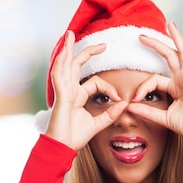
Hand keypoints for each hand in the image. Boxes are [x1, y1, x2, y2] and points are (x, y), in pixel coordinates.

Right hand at [46, 31, 128, 149]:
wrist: (62, 148)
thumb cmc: (74, 137)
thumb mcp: (97, 124)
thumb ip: (110, 115)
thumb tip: (124, 104)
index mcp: (77, 96)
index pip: (95, 82)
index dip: (109, 88)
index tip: (119, 99)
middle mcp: (69, 91)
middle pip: (75, 66)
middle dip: (85, 52)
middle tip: (100, 43)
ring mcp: (63, 92)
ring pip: (65, 65)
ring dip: (68, 48)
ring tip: (70, 34)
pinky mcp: (60, 96)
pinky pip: (59, 75)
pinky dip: (61, 63)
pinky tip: (64, 52)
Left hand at [127, 21, 182, 139]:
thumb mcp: (163, 118)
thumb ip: (147, 111)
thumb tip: (129, 106)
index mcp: (175, 87)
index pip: (154, 79)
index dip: (142, 87)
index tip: (133, 99)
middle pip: (169, 56)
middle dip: (156, 45)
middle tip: (141, 36)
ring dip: (177, 37)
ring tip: (170, 24)